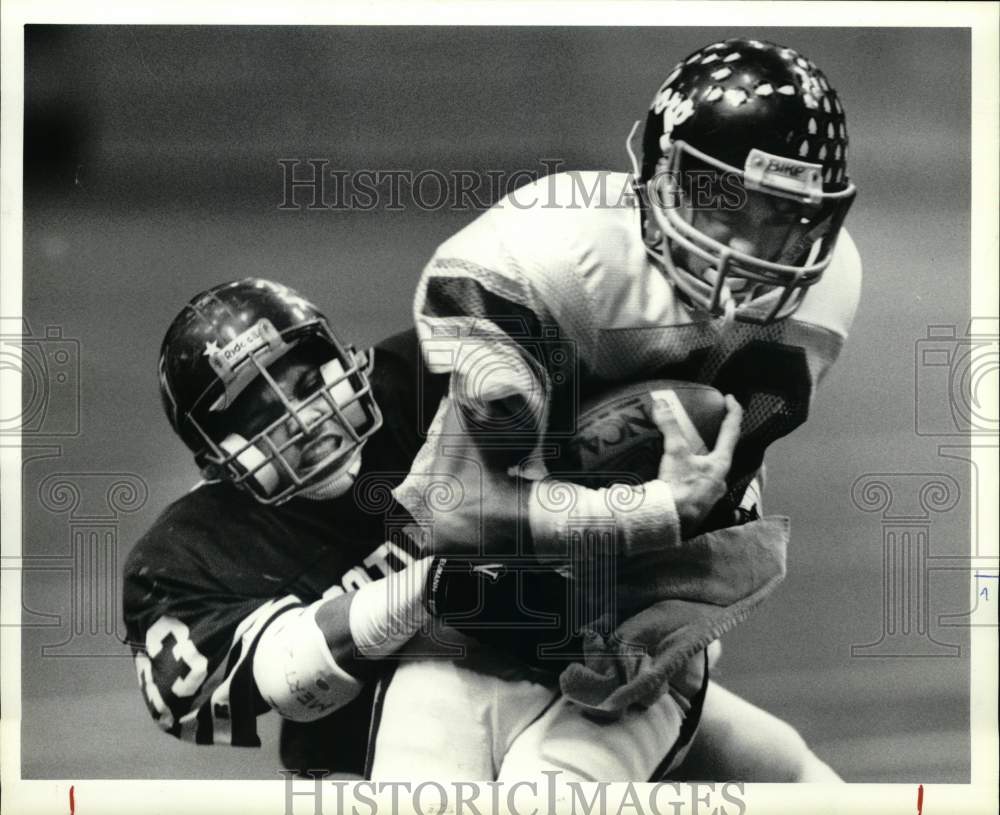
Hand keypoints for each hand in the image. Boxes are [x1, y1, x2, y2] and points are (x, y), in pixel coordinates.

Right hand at [652, 393, 742, 537]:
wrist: (670, 521)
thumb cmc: (679, 486)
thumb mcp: (675, 452)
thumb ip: (670, 427)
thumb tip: (660, 403)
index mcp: (721, 463)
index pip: (732, 431)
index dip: (733, 412)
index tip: (729, 398)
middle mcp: (721, 479)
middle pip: (725, 453)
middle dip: (720, 438)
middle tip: (712, 426)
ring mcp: (712, 495)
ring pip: (713, 471)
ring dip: (706, 459)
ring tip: (694, 452)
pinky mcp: (700, 506)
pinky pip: (701, 484)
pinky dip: (695, 475)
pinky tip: (684, 477)